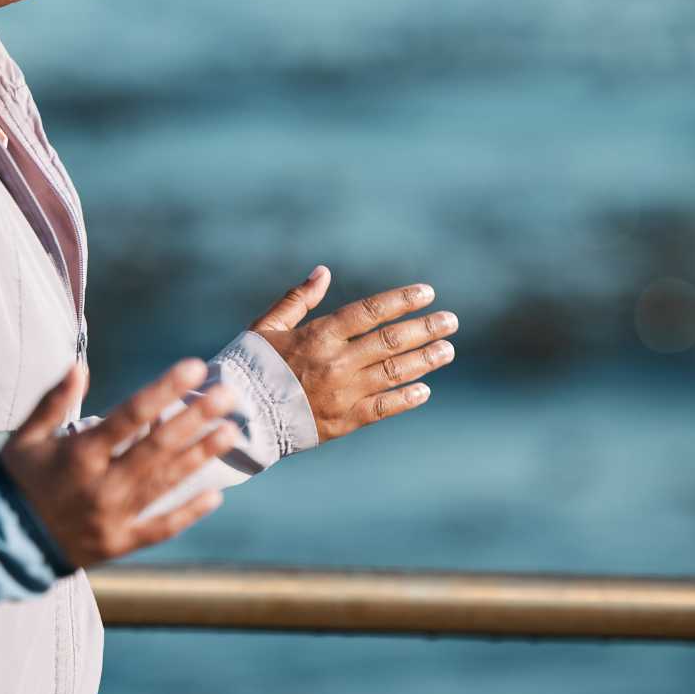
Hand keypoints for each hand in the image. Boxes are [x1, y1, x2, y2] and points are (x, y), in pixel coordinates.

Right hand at [0, 360, 238, 569]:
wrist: (2, 543)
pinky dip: (188, 513)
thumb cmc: (16, 480)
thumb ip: (53, 401)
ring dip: (201, 456)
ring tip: (231, 433)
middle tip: (230, 395)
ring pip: (166, 483)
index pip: (130, 415)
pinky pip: (160, 528)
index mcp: (78, 455)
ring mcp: (113, 518)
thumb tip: (78, 365)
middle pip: (158, 447)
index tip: (195, 367)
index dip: (164, 389)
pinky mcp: (119, 544)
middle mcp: (101, 486)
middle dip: (196, 418)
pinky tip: (217, 496)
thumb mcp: (26, 437)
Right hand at [250, 266, 456, 441]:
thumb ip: (298, 298)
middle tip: (450, 321)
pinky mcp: (344, 421)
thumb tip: (323, 272)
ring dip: (425, 360)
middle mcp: (336, 362)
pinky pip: (383, 408)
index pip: (370, 312)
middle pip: (391, 341)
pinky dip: (406, 398)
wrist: (243, 416)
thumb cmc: (252, 365)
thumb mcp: (267, 325)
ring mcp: (343, 393)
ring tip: (447, 350)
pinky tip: (425, 389)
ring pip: (394, 373)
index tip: (427, 293)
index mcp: (318, 335)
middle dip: (425, 329)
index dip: (401, 301)